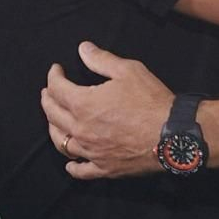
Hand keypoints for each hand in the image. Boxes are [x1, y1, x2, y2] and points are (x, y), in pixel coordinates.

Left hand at [42, 42, 173, 179]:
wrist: (171, 134)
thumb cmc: (150, 100)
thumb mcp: (128, 70)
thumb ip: (101, 60)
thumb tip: (83, 48)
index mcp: (83, 104)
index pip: (57, 89)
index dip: (53, 76)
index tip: (56, 69)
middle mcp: (81, 130)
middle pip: (52, 115)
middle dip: (47, 100)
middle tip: (48, 92)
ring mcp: (90, 152)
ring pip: (61, 143)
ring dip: (53, 129)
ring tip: (54, 121)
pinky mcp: (103, 168)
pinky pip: (80, 170)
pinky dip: (72, 166)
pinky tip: (70, 162)